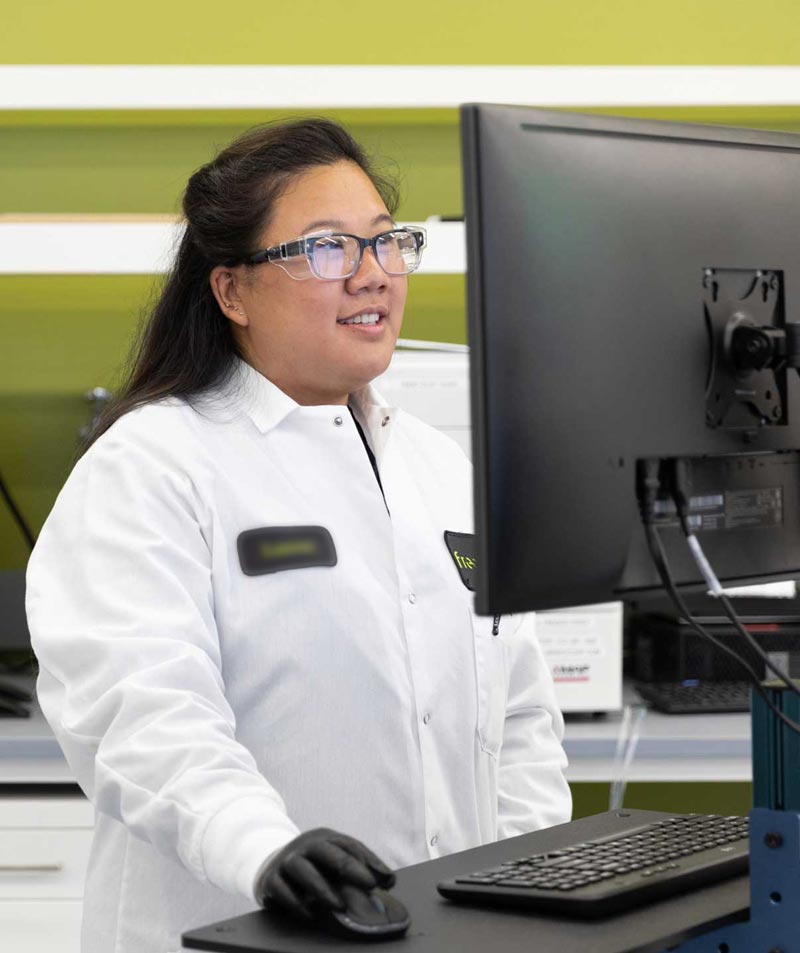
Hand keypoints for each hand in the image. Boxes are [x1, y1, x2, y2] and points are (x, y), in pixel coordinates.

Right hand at [255, 827, 395, 919]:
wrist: (271, 865)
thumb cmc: (314, 866)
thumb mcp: (335, 861)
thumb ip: (361, 868)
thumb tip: (389, 880)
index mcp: (324, 838)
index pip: (349, 845)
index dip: (369, 861)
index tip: (386, 880)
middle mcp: (305, 846)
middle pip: (326, 851)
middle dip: (348, 867)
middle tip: (369, 885)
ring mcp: (286, 861)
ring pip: (302, 869)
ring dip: (321, 888)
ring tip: (339, 906)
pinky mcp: (270, 879)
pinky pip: (281, 889)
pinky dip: (295, 902)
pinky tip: (310, 914)